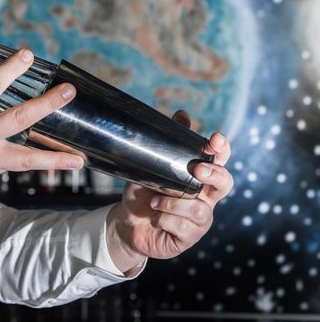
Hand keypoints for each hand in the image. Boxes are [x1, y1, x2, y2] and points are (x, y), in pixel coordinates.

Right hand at [0, 38, 83, 236]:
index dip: (9, 70)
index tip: (28, 55)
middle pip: (17, 119)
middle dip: (45, 104)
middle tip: (69, 90)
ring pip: (26, 155)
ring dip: (55, 152)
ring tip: (80, 153)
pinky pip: (24, 167)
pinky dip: (49, 165)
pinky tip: (72, 163)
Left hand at [106, 110, 233, 273]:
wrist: (126, 223)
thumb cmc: (143, 192)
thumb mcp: (149, 166)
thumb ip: (166, 144)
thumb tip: (182, 115)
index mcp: (200, 177)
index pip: (220, 160)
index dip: (222, 150)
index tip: (215, 138)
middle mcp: (205, 197)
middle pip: (225, 184)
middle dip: (214, 174)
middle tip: (196, 168)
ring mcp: (199, 220)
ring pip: (200, 209)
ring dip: (174, 202)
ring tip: (154, 201)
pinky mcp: (188, 237)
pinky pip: (184, 228)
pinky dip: (166, 220)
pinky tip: (155, 219)